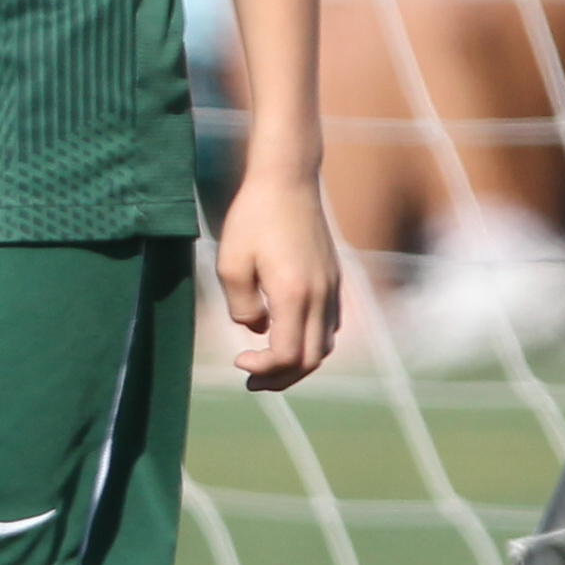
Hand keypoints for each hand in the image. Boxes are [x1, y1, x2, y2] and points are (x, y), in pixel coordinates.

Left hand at [213, 170, 339, 391]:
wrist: (288, 181)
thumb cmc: (253, 218)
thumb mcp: (231, 264)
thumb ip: (241, 306)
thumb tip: (255, 329)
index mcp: (294, 295)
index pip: (289, 356)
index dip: (264, 370)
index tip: (239, 361)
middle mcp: (320, 296)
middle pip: (313, 359)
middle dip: (282, 378)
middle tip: (252, 382)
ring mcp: (332, 288)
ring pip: (325, 344)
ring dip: (299, 362)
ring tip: (268, 367)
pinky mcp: (334, 279)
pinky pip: (329, 324)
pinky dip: (311, 341)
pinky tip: (287, 336)